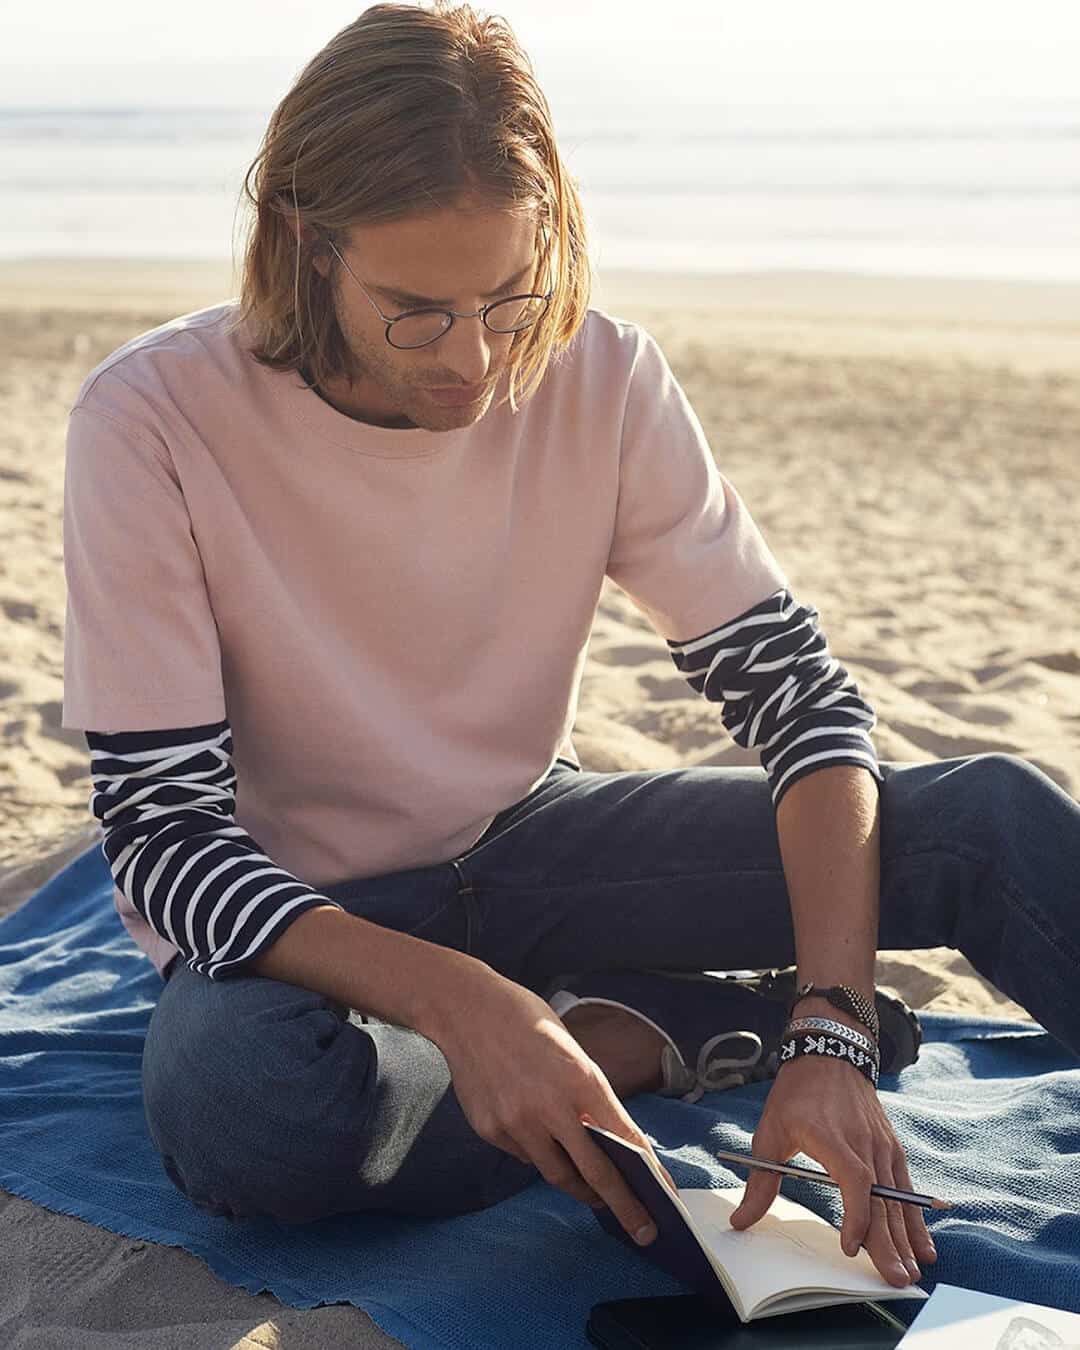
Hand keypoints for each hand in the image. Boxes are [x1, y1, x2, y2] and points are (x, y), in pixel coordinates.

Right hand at [430, 964, 677, 1243]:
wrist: (465, 1007)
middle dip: (623, 1206)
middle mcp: (551, 1106)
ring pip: (557, 1174)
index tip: (665, 1197)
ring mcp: (517, 1122)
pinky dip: (539, 1155)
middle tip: (642, 1230)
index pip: (625, 1138)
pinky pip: (523, 1155)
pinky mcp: (491, 1130)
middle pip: (594, 1172)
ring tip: (596, 1195)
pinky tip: (541, 1141)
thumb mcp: (572, 1049)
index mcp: (581, 1079)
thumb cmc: (526, 1019)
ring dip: (581, 1189)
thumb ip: (588, 1093)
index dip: (649, 1172)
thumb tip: (606, 1137)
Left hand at [728, 1055, 936, 1286]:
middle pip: (882, 1198)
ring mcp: (881, 1145)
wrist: (830, 1053)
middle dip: (890, 1243)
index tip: (850, 1246)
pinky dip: (915, 1218)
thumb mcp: (769, 1132)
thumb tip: (741, 1220)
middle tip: (897, 1280)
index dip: (856, 1215)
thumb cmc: (796, 1094)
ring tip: (912, 1272)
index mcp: (831, 1136)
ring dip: (906, 1237)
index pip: (854, 1179)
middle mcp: (863, 1142)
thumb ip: (760, 1180)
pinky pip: (906, 1188)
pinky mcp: (891, 1148)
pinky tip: (923, 1246)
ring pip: (898, 1197)